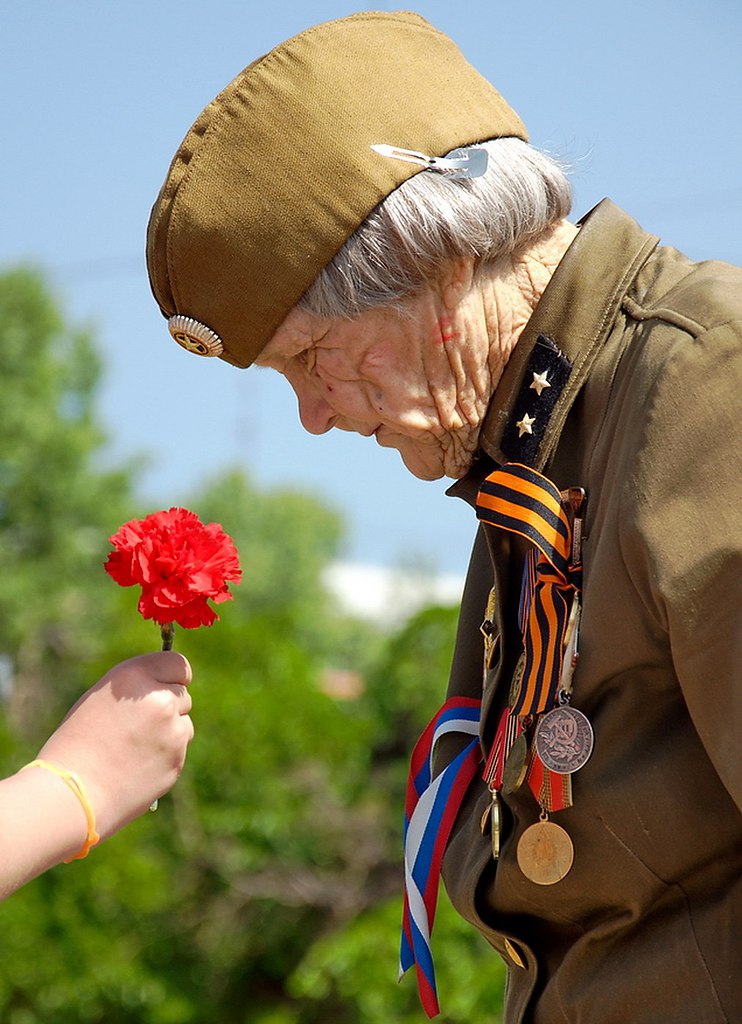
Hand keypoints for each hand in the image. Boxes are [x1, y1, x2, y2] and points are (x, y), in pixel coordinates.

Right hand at [37, 651, 193, 838]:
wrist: (72, 792)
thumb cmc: (77, 744)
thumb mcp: (100, 699)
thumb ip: (136, 689)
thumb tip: (164, 688)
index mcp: (135, 676)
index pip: (178, 664)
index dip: (174, 677)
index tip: (166, 686)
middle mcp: (160, 699)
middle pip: (183, 695)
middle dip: (170, 706)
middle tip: (140, 725)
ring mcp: (172, 730)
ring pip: (184, 724)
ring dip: (170, 732)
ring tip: (134, 749)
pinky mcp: (178, 758)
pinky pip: (179, 751)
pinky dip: (165, 756)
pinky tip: (137, 766)